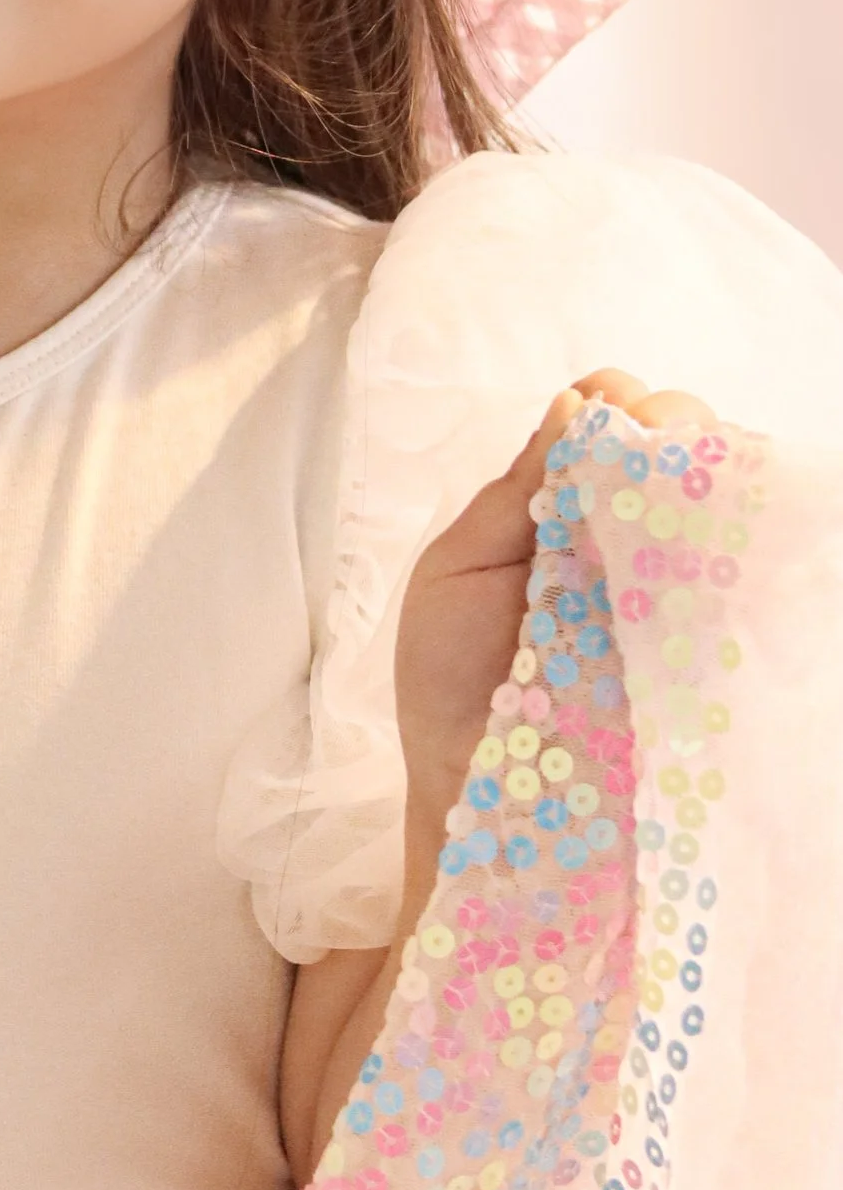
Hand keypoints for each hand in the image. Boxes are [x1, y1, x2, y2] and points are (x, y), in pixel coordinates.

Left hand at [393, 364, 716, 836]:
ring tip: (679, 487)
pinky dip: (739, 546)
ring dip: (710, 473)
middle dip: (674, 422)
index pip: (609, 420)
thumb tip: (575, 403)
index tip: (608, 409)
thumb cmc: (449, 679)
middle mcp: (621, 533)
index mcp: (559, 504)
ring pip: (720, 498)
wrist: (469, 787)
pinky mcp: (698, 641)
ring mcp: (665, 584)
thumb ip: (516, 491)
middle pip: (679, 443)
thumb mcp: (457, 569)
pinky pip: (740, 579)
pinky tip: (716, 537)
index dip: (618, 402)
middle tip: (649, 442)